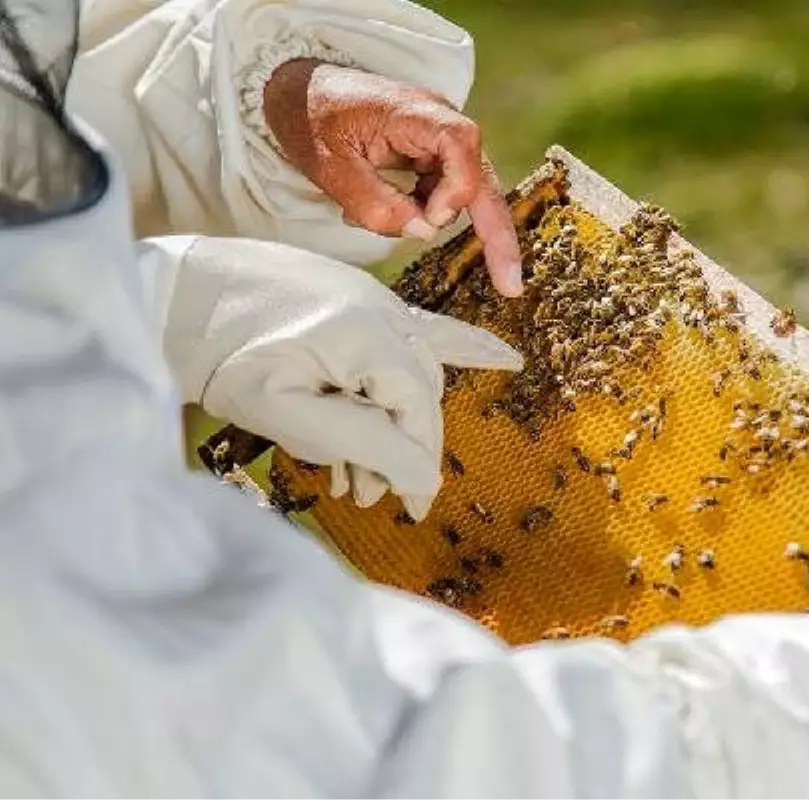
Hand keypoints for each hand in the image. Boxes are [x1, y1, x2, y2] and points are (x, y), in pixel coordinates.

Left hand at [163, 237, 522, 517]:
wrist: (178, 296)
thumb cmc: (221, 356)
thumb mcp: (285, 412)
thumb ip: (362, 442)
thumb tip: (425, 477)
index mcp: (370, 337)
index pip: (417, 414)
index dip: (415, 465)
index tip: (409, 509)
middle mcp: (387, 312)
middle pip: (418, 395)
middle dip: (399, 450)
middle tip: (366, 493)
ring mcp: (378, 300)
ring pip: (414, 372)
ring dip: (399, 420)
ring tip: (361, 468)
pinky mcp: (363, 298)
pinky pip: (427, 327)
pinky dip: (465, 347)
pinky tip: (505, 361)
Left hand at [262, 58, 522, 297]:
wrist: (298, 91)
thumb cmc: (311, 119)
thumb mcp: (333, 169)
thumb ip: (377, 205)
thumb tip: (423, 233)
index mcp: (415, 112)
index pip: (462, 145)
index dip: (455, 190)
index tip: (429, 219)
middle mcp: (439, 121)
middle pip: (483, 180)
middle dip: (496, 235)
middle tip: (510, 286)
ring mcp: (440, 138)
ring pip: (464, 192)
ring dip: (433, 218)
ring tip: (373, 217)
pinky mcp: (433, 153)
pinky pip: (444, 191)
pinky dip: (424, 212)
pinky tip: (390, 213)